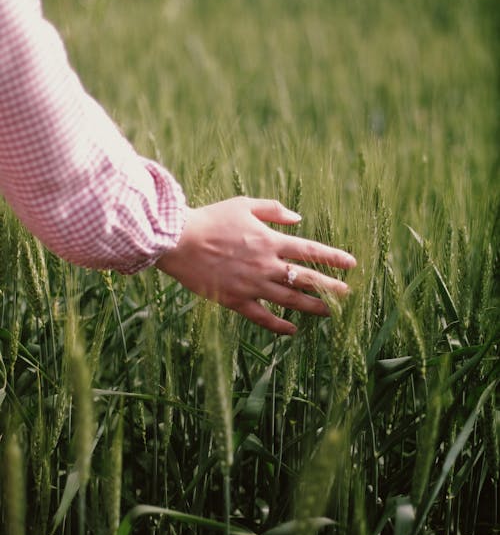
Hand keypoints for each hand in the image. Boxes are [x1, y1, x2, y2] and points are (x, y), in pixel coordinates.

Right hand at [156, 197, 355, 334]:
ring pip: (290, 300)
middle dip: (330, 286)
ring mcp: (252, 285)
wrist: (178, 240)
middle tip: (348, 293)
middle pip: (306, 278)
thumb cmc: (211, 218)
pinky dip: (280, 325)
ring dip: (312, 307)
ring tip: (330, 312)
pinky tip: (293, 329)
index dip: (333, 258)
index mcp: (269, 240)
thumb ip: (274, 210)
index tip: (351, 264)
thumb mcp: (244, 204)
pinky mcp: (235, 300)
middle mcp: (265, 265)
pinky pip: (262, 317)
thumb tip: (298, 218)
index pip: (310, 251)